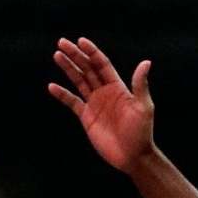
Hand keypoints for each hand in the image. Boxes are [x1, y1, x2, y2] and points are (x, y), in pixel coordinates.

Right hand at [48, 36, 156, 172]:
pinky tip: (52, 86)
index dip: (92, 52)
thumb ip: (140, 85)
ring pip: (79, 81)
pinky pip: (72, 102)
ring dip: (68, 68)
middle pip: (88, 68)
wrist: (133, 156)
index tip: (80, 41)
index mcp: (118, 87)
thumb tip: (146, 62)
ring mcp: (95, 104)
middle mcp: (105, 92)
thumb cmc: (142, 132)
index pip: (102, 64)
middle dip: (76, 55)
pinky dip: (62, 94)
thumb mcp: (143, 107)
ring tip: (57, 55)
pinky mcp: (87, 117)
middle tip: (62, 42)